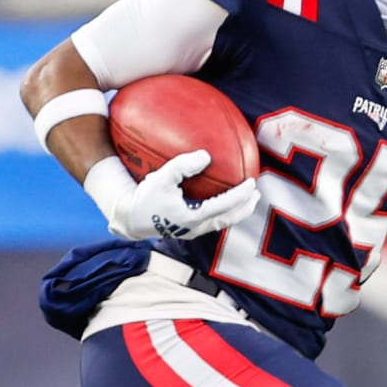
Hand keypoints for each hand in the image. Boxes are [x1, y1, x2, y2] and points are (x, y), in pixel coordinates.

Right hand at [108, 150, 259, 240]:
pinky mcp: (187, 231)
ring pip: (222, 223)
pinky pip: (213, 222)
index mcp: (191, 216)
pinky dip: (224, 212)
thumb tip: (206, 156)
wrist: (129, 219)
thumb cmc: (144, 196)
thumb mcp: (162, 177)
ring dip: (237, 212)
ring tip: (248, 200)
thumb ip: (182, 165)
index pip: (223, 206)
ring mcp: (192, 231)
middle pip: (228, 219)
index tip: (252, 183)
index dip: (240, 195)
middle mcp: (195, 227)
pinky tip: (225, 202)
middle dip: (245, 207)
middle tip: (257, 194)